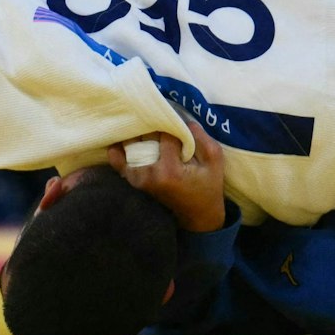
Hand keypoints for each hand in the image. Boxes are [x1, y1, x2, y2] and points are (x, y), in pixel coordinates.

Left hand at [108, 119, 225, 233]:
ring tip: (147, 125)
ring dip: (138, 134)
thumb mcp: (215, 159)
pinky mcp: (134, 181)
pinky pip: (119, 163)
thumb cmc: (208, 186)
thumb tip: (183, 119)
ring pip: (130, 145)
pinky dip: (119, 150)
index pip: (165, 134)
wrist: (197, 215)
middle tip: (161, 119)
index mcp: (170, 170)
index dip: (172, 123)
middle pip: (145, 137)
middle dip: (154, 125)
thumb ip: (201, 137)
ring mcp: (138, 179)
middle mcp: (149, 174)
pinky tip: (124, 140)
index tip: (178, 121)